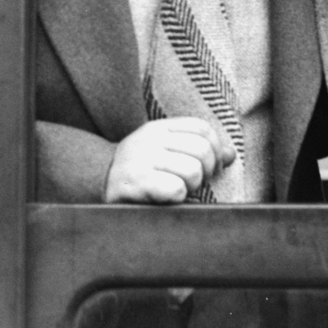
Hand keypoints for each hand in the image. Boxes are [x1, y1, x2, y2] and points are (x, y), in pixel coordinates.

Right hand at [103, 118, 235, 203]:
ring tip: (178, 191)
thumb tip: (231, 155)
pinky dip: (178, 197)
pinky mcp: (136, 182)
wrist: (97, 183)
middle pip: (203, 150)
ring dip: (192, 186)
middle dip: (206, 171)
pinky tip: (167, 198)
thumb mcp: (165, 152)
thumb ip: (197, 150)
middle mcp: (150, 139)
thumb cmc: (139, 171)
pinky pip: (176, 188)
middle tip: (193, 183)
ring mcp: (142, 159)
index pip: (202, 129)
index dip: (216, 150)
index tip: (209, 168)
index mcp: (159, 128)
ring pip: (193, 170)